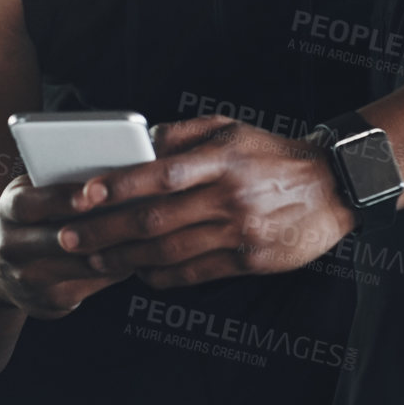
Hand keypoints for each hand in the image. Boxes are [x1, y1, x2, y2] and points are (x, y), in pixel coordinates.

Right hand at [0, 175, 134, 320]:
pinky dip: (120, 268)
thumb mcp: (31, 192)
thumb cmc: (30, 217)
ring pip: (82, 265)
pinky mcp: (52, 302)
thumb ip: (59, 180)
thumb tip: (113, 166)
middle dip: (98, 229)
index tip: (91, 193)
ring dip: (118, 248)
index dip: (59, 199)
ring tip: (148, 232)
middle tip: (134, 216)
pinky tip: (141, 253)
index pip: (29, 204)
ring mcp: (30, 279)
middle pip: (58, 240)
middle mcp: (12, 247)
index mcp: (9, 211)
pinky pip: (94, 284)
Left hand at [52, 114, 358, 289]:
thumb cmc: (274, 155)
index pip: (159, 174)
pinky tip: (139, 273)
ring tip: (94, 260)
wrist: (333, 186)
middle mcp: (228, 196)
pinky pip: (195, 272)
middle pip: (154, 219)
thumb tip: (139, 144)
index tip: (82, 196)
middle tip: (70, 237)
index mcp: (221, 158)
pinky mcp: (250, 260)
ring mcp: (240, 231)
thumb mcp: (232, 129)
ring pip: (169, 251)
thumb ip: (183, 134)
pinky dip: (161, 275)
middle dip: (104, 231)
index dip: (116, 186)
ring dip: (124, 259)